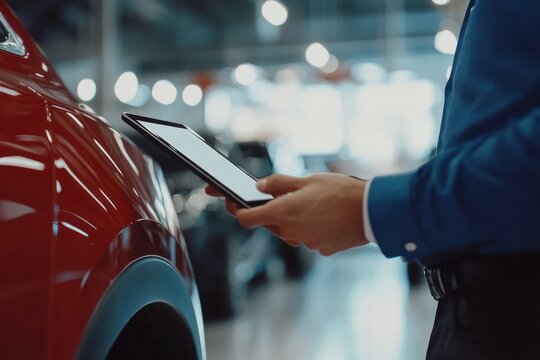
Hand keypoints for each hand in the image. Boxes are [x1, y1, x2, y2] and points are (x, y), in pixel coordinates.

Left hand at [205, 173, 368, 255]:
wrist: (370, 212)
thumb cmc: (340, 192)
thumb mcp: (307, 180)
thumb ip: (279, 183)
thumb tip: (260, 186)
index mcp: (282, 212)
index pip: (245, 219)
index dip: (235, 210)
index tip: (232, 202)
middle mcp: (290, 232)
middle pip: (268, 224)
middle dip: (269, 211)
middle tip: (281, 196)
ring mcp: (304, 242)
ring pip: (288, 231)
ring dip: (291, 219)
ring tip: (310, 203)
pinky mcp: (319, 249)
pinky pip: (306, 237)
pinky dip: (309, 228)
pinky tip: (323, 216)